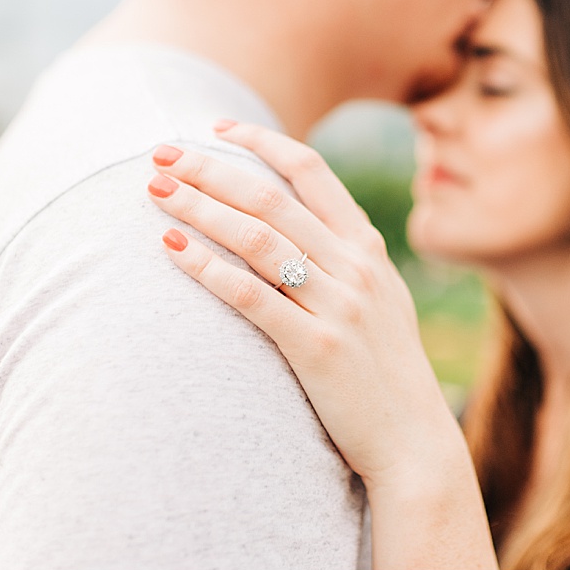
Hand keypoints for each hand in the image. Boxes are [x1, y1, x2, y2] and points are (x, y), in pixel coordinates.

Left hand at [144, 122, 462, 491]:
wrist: (413, 440)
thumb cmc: (387, 369)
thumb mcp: (382, 297)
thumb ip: (348, 255)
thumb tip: (302, 219)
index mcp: (367, 246)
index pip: (311, 170)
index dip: (261, 142)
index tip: (217, 128)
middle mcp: (355, 266)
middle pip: (271, 198)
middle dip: (211, 169)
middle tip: (161, 154)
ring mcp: (338, 306)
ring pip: (257, 239)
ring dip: (201, 209)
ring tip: (155, 192)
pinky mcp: (317, 348)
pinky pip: (252, 297)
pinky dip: (208, 268)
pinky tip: (172, 249)